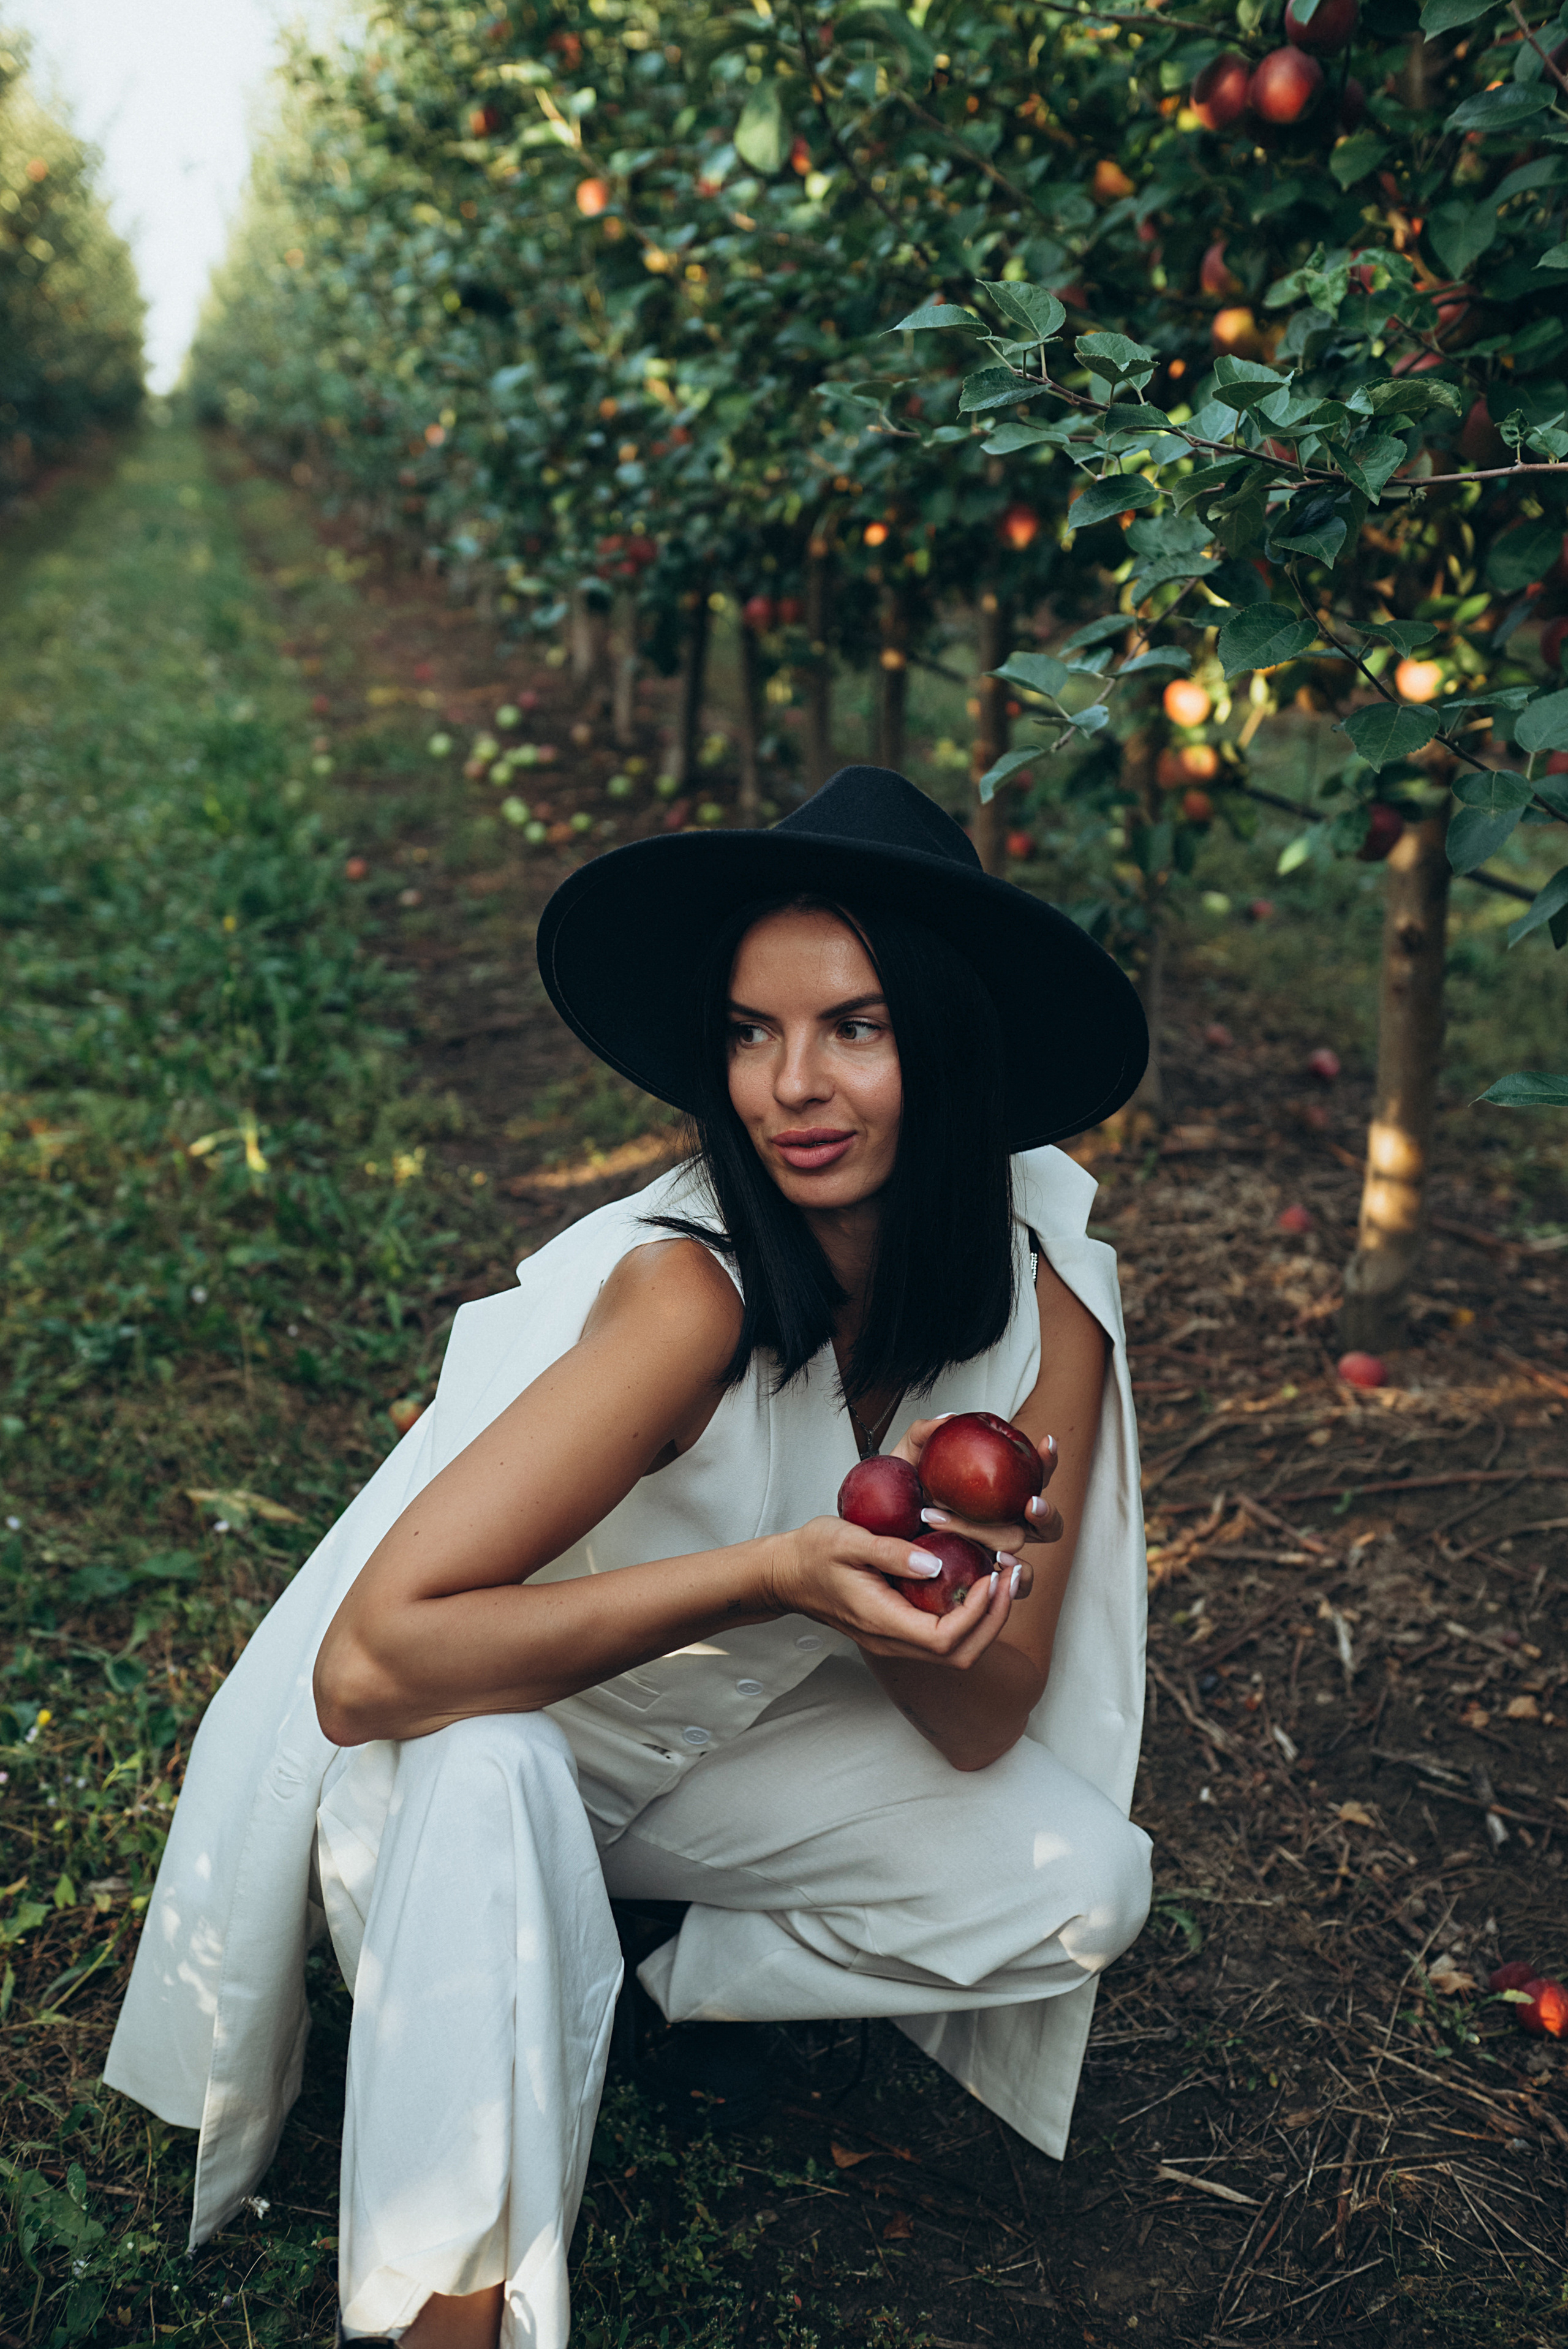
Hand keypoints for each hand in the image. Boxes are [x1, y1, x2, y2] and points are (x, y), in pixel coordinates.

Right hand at [764, 1516, 1023, 1671]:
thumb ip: (890, 1552)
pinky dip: (969, 1615)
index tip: (991, 1575)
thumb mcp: (846, 1539)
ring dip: (986, 1619)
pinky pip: (943, 1637)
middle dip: (995, 1619)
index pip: (944, 1639)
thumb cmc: (811, 1554)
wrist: (785, 1575)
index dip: (978, 1613)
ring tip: (1002, 1578)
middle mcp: (891, 1640)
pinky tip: (975, 1580)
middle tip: (1011, 1577)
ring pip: (955, 1651)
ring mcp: (894, 1640)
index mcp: (881, 1621)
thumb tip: (935, 1562)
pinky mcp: (898, 1630)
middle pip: (960, 1655)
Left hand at [889, 1416, 1065, 1599]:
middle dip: (1044, 1511)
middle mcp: (1003, 1522)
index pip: (1034, 1473)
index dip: (1046, 1459)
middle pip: (1044, 1521)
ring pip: (1021, 1548)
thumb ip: (923, 1434)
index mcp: (997, 1491)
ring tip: (978, 1534)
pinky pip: (1014, 1586)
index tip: (1044, 1442)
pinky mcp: (983, 1578)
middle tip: (1028, 1502)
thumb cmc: (898, 1495)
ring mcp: (995, 1552)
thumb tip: (947, 1419)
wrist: (875, 1536)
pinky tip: (996, 1567)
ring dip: (998, 1536)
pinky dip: (1014, 1579)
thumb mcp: (904, 1459)